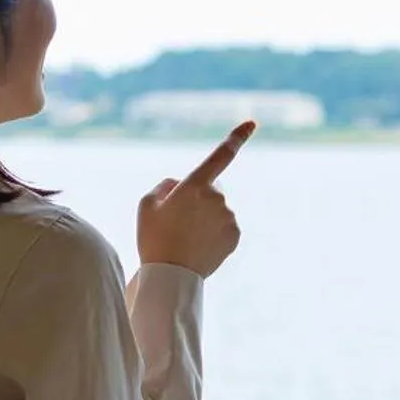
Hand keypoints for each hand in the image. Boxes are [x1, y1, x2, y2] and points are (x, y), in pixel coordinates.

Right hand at [137, 121, 254, 275]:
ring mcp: (229, 217)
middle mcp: (217, 198)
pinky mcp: (235, 235)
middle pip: (212, 188)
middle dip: (199, 196)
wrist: (170, 276)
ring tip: (186, 237)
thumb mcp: (146, 204)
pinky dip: (214, 232)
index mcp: (195, 185)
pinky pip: (225, 225)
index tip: (253, 122)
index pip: (220, 156)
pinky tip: (198, 245)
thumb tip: (181, 184)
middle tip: (178, 220)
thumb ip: (165, 186)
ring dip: (205, 216)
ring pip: (218, 209)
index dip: (237, 137)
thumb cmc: (154, 238)